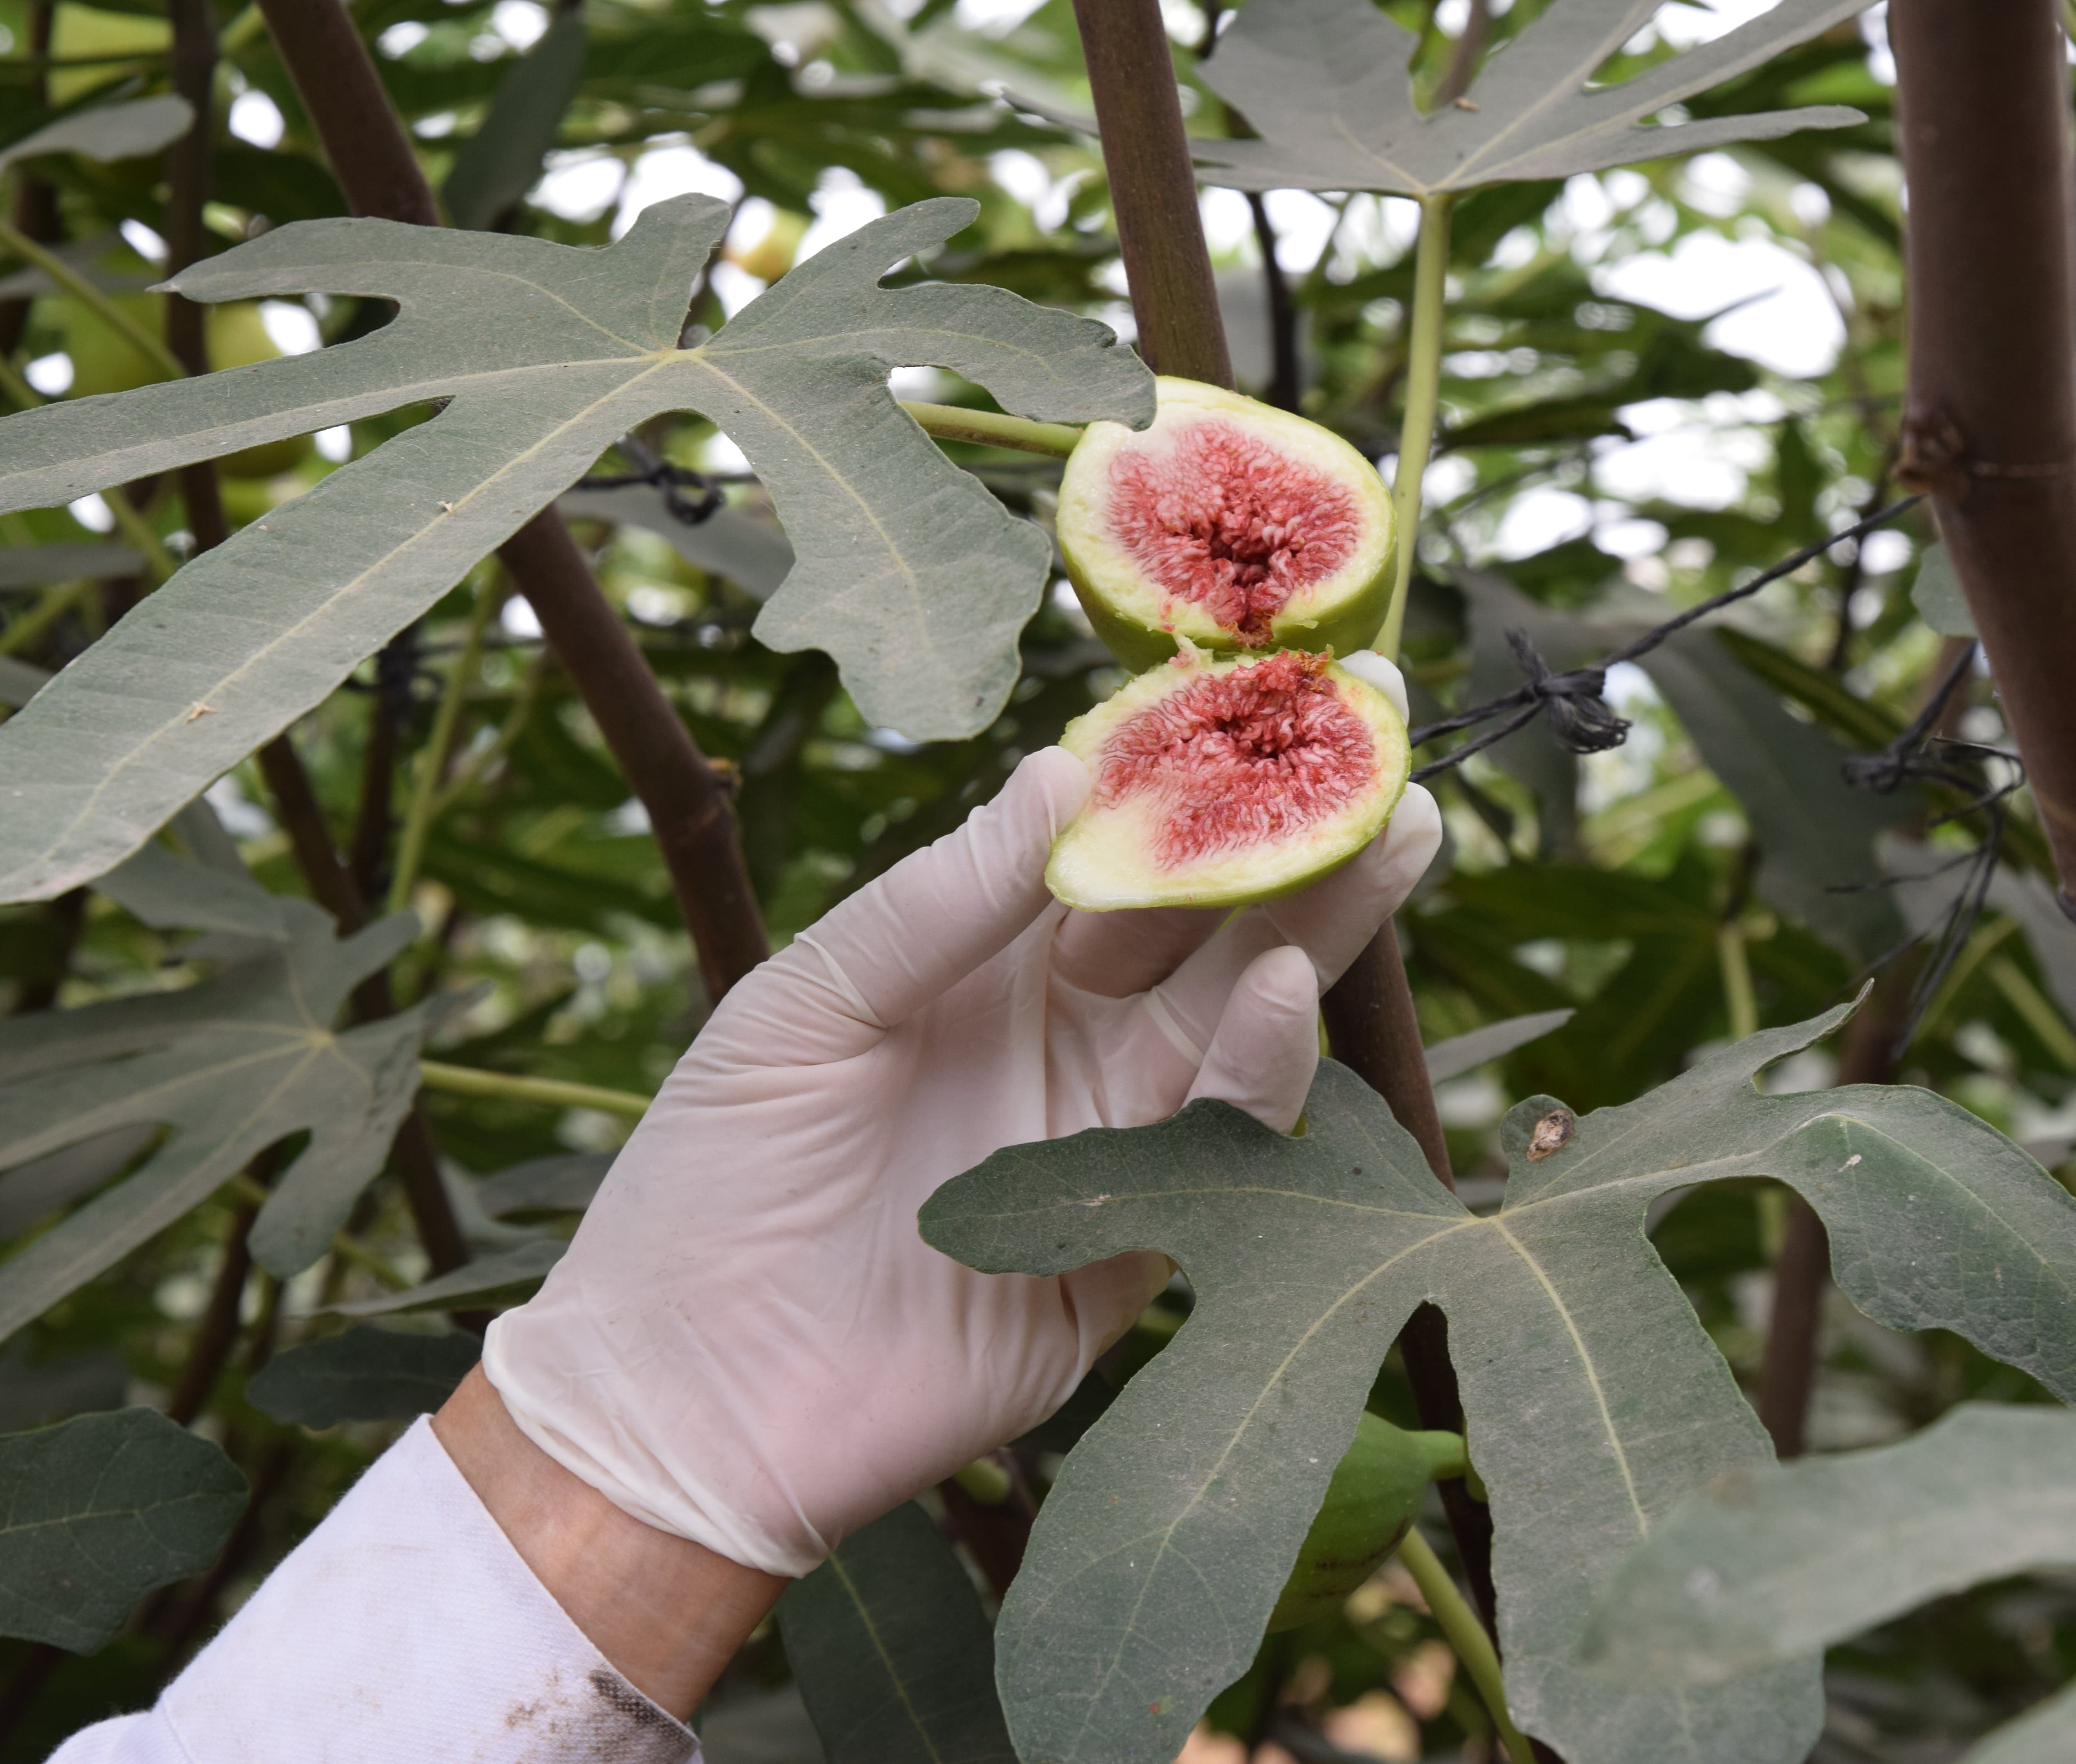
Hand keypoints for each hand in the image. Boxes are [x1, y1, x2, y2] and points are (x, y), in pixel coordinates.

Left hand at [479, 662, 1441, 1579]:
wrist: (686, 1396)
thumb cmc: (710, 1180)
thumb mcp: (806, 1005)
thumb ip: (937, 900)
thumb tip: (1059, 767)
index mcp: (981, 960)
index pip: (1105, 841)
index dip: (1177, 765)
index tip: (1255, 679)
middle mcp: (1063, 1035)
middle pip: (1202, 914)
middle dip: (1293, 823)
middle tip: (1384, 724)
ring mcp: (1108, 1137)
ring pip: (1238, 1012)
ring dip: (1317, 923)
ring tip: (1389, 828)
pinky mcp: (1136, 1246)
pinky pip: (1217, 1141)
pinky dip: (1260, 1066)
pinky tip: (1285, 985)